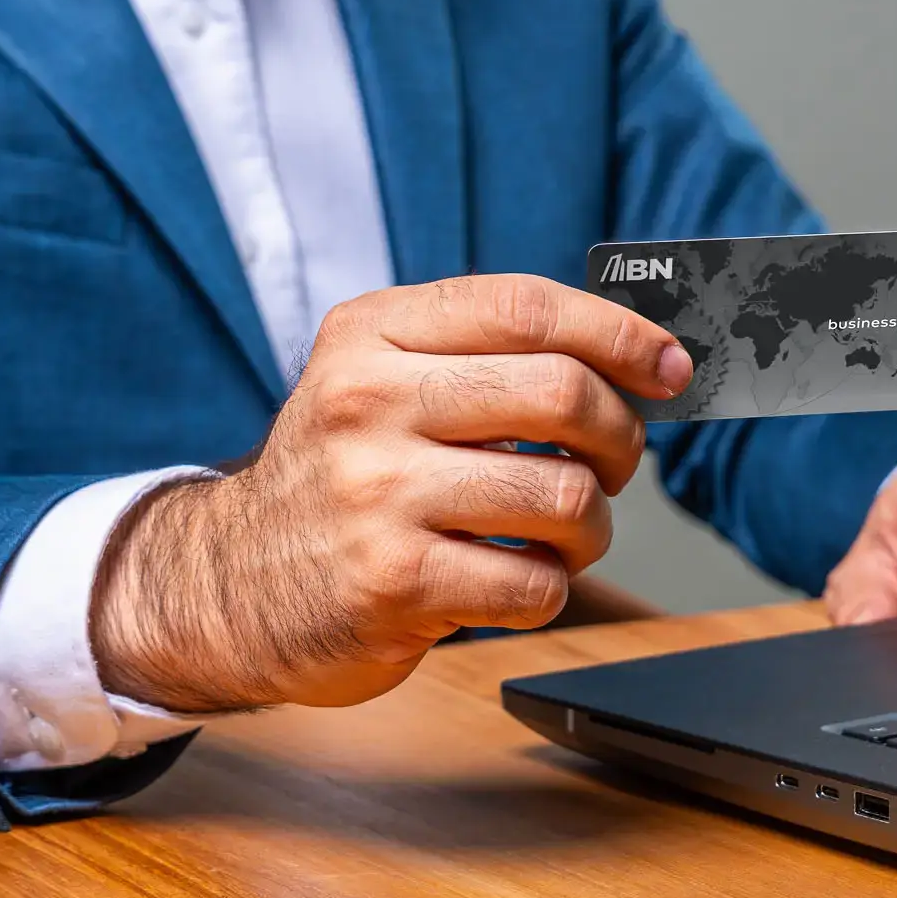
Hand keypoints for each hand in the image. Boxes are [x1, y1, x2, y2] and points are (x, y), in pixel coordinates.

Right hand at [90, 275, 690, 711]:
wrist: (227, 584)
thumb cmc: (343, 478)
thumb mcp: (382, 383)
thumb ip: (489, 357)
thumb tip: (645, 358)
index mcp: (372, 335)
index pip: (527, 308)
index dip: (621, 334)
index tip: (669, 366)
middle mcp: (367, 402)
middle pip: (563, 394)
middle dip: (619, 437)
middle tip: (611, 464)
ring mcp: (376, 494)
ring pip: (564, 496)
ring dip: (589, 527)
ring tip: (557, 535)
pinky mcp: (393, 584)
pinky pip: (534, 584)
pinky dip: (547, 589)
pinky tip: (508, 583)